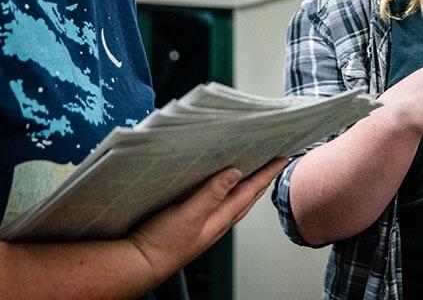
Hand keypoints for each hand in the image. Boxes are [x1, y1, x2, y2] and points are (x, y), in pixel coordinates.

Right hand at [126, 158, 285, 285]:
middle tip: (275, 162)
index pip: (251, 190)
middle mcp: (218, 220)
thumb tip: (235, 173)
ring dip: (249, 186)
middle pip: (248, 196)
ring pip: (236, 201)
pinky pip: (221, 204)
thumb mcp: (188, 214)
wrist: (141, 262)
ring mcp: (208, 223)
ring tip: (257, 172)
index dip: (267, 173)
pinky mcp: (195, 223)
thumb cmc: (163, 244)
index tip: (281, 159)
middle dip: (263, 178)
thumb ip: (211, 193)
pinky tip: (223, 189)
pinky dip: (229, 192)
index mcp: (221, 217)